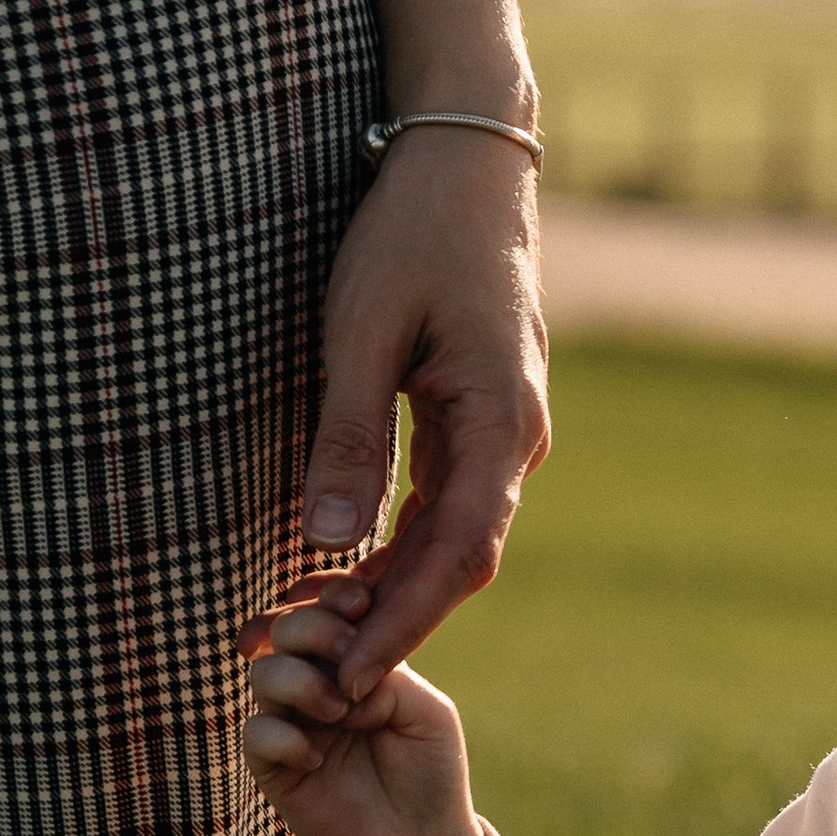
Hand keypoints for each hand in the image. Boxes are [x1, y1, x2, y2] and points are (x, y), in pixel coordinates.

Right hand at [240, 584, 495, 835]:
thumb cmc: (428, 772)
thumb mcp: (424, 710)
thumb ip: (385, 671)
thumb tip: (338, 661)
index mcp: (353, 661)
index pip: (324, 609)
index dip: (334, 597)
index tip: (360, 605)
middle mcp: (315, 684)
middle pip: (283, 629)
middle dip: (311, 628)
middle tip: (346, 649)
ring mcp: (291, 723)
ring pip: (263, 674)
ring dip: (300, 682)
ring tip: (339, 713)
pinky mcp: (274, 768)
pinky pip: (255, 734)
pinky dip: (284, 738)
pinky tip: (316, 759)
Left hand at [293, 126, 550, 696]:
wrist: (467, 160)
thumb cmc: (411, 232)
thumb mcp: (362, 331)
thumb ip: (351, 438)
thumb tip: (332, 541)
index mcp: (499, 422)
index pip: (460, 555)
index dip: (407, 622)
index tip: (355, 675)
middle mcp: (516, 439)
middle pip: (460, 560)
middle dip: (394, 621)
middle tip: (322, 675)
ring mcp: (503, 430)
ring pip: (453, 536)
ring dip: (393, 588)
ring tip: (321, 632)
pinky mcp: (479, 416)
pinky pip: (447, 501)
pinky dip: (399, 543)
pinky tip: (348, 569)